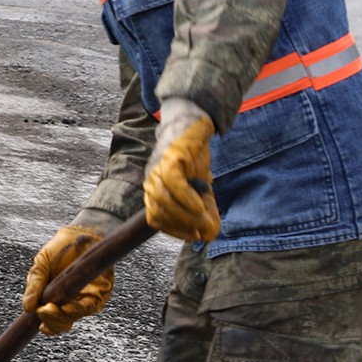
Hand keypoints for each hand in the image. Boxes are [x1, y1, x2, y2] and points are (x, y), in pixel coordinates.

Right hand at [22, 225, 112, 335]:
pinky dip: (77, 310)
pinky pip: (89, 307)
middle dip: (51, 321)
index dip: (47, 326)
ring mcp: (84, 299)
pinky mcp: (99, 293)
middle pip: (61, 324)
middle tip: (43, 311)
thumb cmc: (61, 249)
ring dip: (62, 318)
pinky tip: (67, 307)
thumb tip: (27, 308)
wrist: (82, 233)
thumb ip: (34, 285)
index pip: (51, 320)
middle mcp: (70, 302)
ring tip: (52, 308)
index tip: (40, 326)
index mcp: (54, 298)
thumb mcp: (41, 265)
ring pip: (73, 318)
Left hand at [145, 99, 219, 242]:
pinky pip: (172, 182)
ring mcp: (158, 169)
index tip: (194, 235)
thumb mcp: (199, 189)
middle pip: (158, 213)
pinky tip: (199, 204)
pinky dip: (185, 197)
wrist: (194, 127)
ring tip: (203, 217)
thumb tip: (209, 233)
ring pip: (163, 200)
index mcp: (155, 191)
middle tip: (203, 228)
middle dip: (183, 225)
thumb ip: (201, 209)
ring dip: (185, 215)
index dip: (175, 230)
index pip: (155, 219)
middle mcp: (152, 181)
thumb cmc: (195, 160)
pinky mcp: (170, 157)